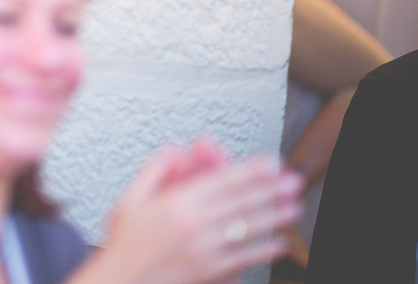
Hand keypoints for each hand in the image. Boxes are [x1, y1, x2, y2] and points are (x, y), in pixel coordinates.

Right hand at [80, 141, 301, 283]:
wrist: (123, 282)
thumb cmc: (126, 243)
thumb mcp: (130, 198)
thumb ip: (155, 170)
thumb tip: (174, 148)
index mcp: (176, 203)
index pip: (222, 181)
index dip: (250, 171)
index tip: (271, 163)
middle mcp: (195, 226)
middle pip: (242, 203)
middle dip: (271, 190)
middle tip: (293, 181)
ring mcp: (206, 251)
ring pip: (248, 229)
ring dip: (275, 217)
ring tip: (294, 207)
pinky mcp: (211, 273)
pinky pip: (245, 259)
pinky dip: (265, 251)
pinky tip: (279, 243)